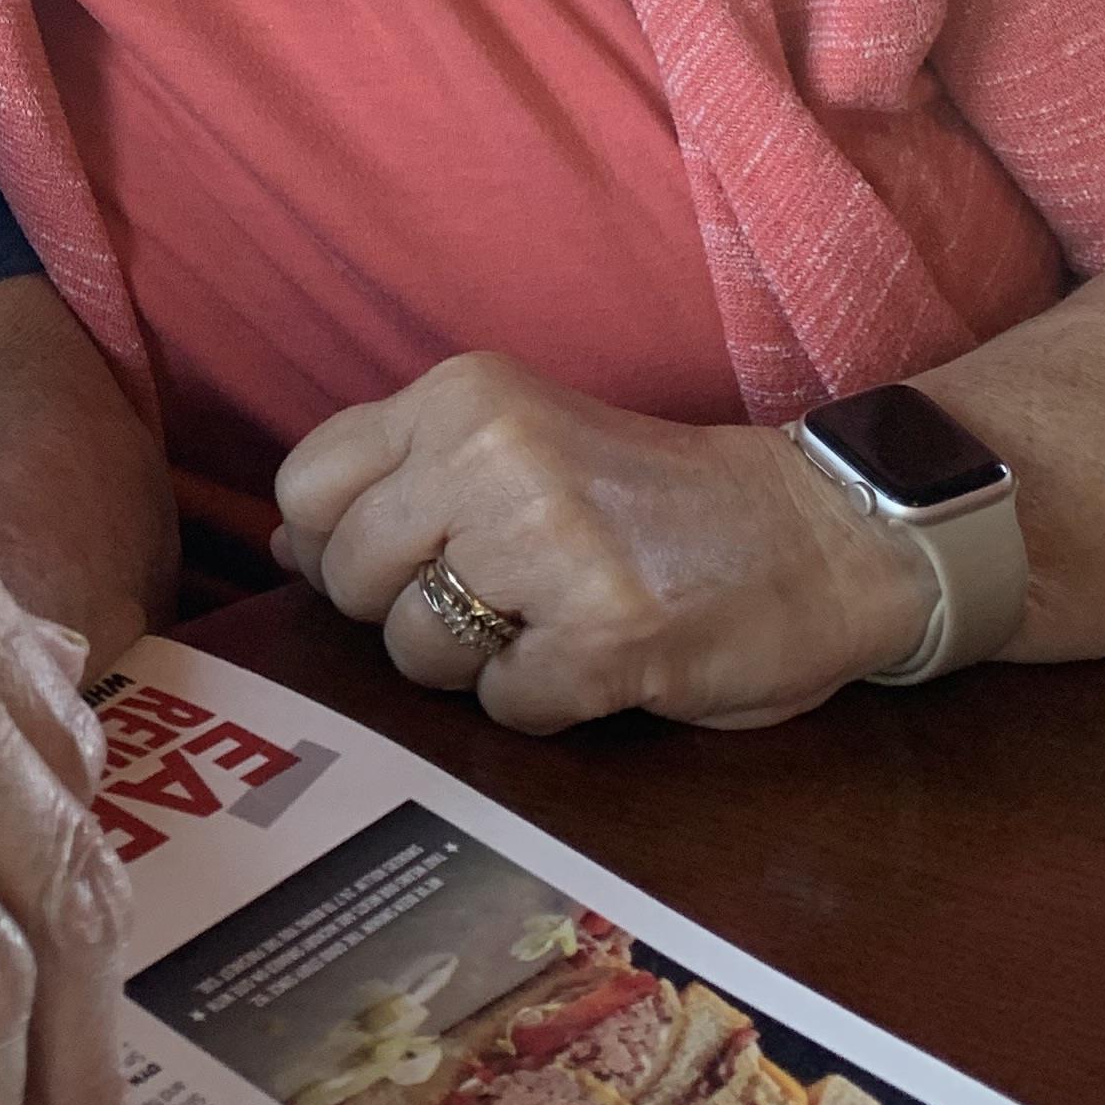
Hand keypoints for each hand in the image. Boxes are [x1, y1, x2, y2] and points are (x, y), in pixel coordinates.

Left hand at [272, 355, 932, 728]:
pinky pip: (505, 708)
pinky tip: (599, 660)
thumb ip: (401, 484)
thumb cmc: (650, 497)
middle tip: (497, 600)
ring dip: (477, 664)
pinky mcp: (605, 640)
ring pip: (417, 651)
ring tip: (555, 624)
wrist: (820, 533)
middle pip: (353, 580)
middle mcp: (494, 456)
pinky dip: (544, 705)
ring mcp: (550, 549)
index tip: (406, 561)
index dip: (339, 548)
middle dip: (406, 614)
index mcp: (465, 396)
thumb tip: (284, 546)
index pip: (308, 487)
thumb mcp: (515, 446)